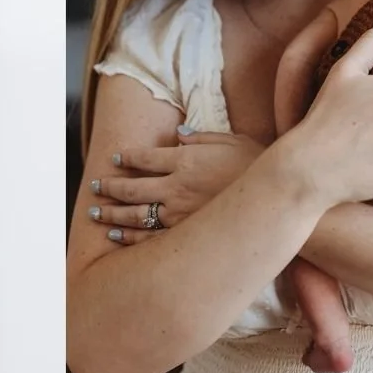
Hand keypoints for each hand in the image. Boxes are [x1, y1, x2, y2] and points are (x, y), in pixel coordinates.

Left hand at [85, 131, 264, 242]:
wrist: (277, 201)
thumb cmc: (260, 168)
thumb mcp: (234, 141)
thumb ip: (203, 137)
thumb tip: (179, 134)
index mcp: (185, 160)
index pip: (145, 158)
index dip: (127, 158)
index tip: (116, 159)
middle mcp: (176, 187)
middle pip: (132, 187)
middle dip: (109, 187)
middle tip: (95, 187)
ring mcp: (180, 214)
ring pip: (135, 215)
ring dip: (113, 214)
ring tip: (97, 214)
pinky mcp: (187, 235)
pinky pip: (151, 237)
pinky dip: (130, 237)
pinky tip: (117, 236)